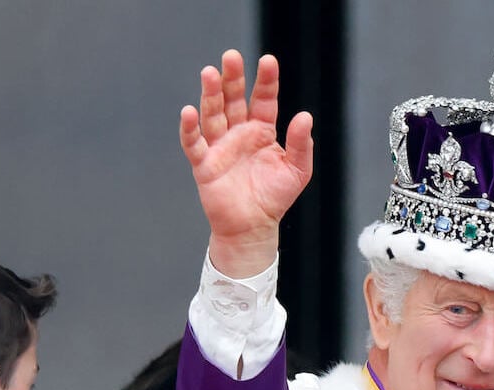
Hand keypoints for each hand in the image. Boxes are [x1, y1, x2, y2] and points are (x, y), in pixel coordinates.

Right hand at [180, 51, 313, 277]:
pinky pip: (194, 144)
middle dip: (232, 78)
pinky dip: (189, 129)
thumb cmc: (274, 199)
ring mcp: (220, 147)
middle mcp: (239, 134)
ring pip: (213, 114)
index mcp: (262, 131)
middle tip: (231, 57)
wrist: (253, 228)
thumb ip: (301, 143)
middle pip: (233, 99)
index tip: (268, 61)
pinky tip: (188, 112)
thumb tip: (305, 116)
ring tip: (209, 73)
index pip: (263, 99)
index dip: (265, 80)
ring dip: (209, 94)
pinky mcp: (204, 165)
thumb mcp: (297, 170)